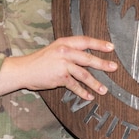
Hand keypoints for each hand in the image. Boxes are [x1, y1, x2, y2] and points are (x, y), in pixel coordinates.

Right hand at [0, 35, 117, 100]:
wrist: (24, 70)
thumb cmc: (40, 61)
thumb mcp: (55, 50)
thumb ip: (69, 51)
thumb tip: (87, 57)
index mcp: (65, 43)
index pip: (85, 41)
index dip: (99, 44)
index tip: (111, 47)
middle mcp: (64, 52)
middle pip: (88, 58)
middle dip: (102, 64)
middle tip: (114, 68)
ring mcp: (62, 65)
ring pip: (83, 74)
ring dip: (95, 83)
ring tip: (104, 89)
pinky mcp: (59, 77)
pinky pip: (74, 86)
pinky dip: (82, 92)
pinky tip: (89, 96)